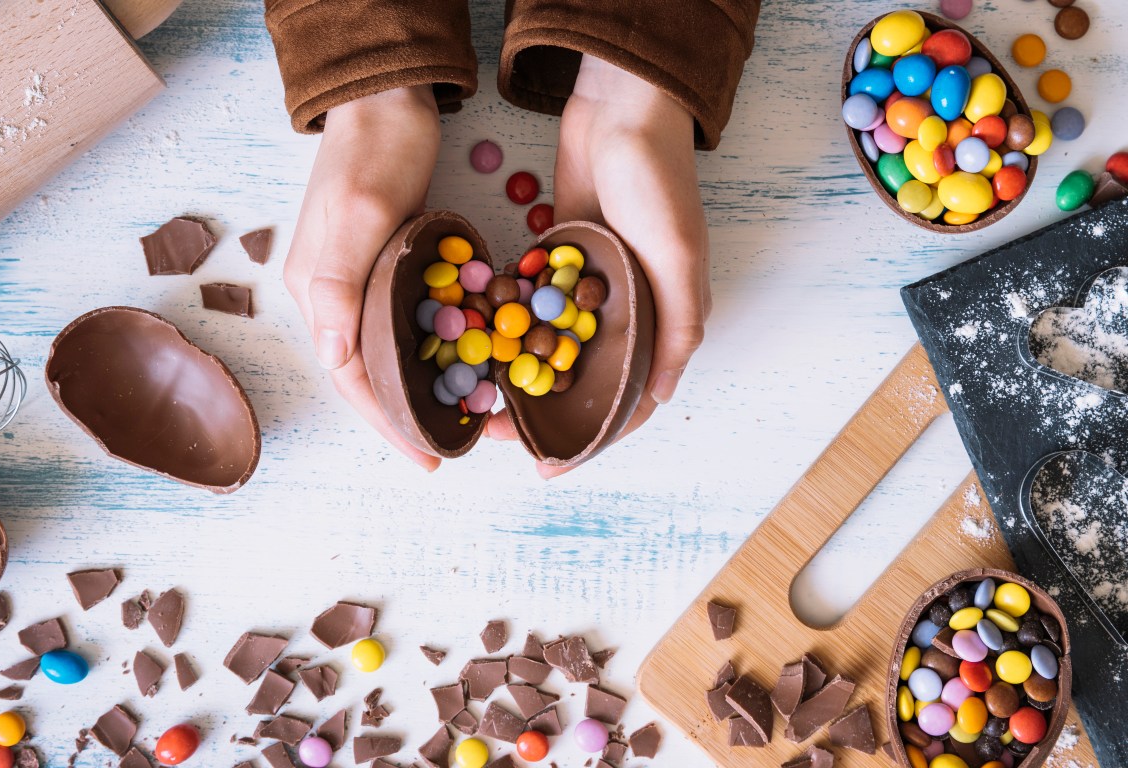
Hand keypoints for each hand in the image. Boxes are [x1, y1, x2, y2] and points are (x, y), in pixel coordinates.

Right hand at [283, 86, 443, 470]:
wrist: (385, 96)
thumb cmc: (374, 150)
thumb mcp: (361, 214)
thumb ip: (341, 284)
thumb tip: (332, 358)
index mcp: (316, 291)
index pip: (348, 377)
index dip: (387, 423)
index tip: (428, 457)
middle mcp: (329, 293)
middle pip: (364, 373)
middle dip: (403, 415)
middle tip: (451, 444)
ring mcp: (355, 277)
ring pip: (383, 350)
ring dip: (416, 386)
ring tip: (456, 414)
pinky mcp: (382, 260)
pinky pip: (402, 320)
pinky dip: (428, 348)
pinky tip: (458, 360)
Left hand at [488, 54, 711, 477]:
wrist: (621, 110)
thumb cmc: (659, 182)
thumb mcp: (678, 255)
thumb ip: (677, 325)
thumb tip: (662, 396)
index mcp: (661, 319)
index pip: (627, 399)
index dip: (590, 437)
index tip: (547, 466)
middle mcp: (624, 310)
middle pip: (579, 381)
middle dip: (539, 412)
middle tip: (493, 431)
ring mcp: (586, 286)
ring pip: (548, 347)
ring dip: (516, 374)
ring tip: (475, 398)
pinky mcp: (556, 258)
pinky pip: (528, 304)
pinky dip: (505, 325)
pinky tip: (471, 345)